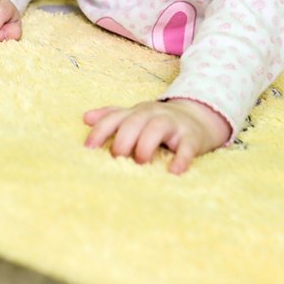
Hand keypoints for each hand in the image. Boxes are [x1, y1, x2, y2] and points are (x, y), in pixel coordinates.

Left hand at [83, 99, 231, 174]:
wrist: (198, 117)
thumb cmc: (159, 122)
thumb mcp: (136, 117)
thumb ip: (112, 117)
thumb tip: (85, 118)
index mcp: (137, 112)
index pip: (115, 118)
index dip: (100, 131)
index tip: (88, 149)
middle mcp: (153, 114)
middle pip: (135, 120)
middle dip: (124, 138)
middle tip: (118, 156)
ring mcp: (174, 123)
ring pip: (158, 127)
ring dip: (146, 143)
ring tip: (140, 160)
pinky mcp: (192, 137)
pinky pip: (187, 146)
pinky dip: (181, 158)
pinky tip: (174, 171)